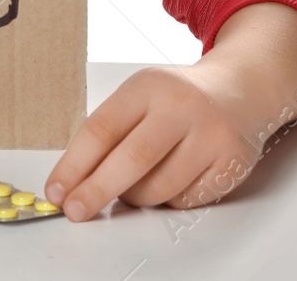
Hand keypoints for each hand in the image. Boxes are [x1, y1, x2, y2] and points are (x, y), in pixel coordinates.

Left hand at [43, 61, 270, 219]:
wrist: (240, 89)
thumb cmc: (177, 99)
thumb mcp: (141, 96)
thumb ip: (111, 132)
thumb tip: (74, 183)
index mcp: (148, 86)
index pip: (102, 129)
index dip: (74, 165)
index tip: (56, 191)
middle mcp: (182, 106)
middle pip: (132, 159)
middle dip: (96, 191)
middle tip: (75, 211)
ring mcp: (211, 133)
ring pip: (160, 187)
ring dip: (136, 198)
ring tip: (133, 186)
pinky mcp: (233, 160)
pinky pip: (187, 199)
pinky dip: (169, 199)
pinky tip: (171, 180)